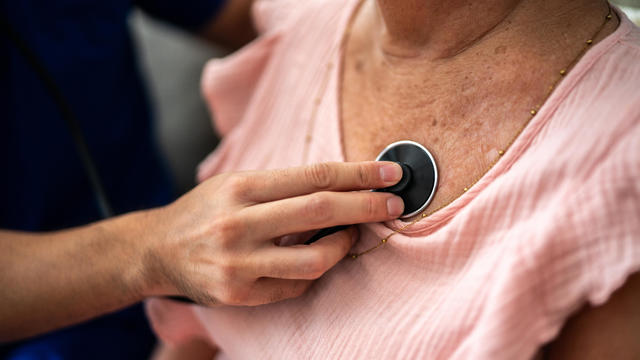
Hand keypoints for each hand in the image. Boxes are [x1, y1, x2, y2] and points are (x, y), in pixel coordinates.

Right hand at [142, 162, 403, 305]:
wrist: (156, 249)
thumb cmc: (204, 210)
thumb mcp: (235, 182)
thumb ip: (282, 185)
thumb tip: (342, 184)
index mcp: (241, 188)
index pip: (313, 177)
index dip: (358, 174)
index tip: (390, 174)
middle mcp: (239, 224)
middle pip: (320, 211)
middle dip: (366, 206)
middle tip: (395, 203)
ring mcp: (239, 263)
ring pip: (314, 259)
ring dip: (344, 246)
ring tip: (352, 235)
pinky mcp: (239, 294)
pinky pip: (296, 285)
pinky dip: (315, 271)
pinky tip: (317, 257)